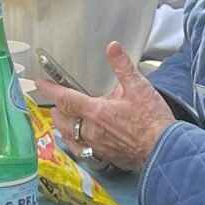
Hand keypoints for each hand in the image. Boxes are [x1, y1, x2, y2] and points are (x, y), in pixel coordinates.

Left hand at [43, 41, 177, 172]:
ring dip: (64, 127)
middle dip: (55, 110)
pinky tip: (80, 141)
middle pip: (62, 120)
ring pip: (69, 137)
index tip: (40, 84)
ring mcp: (96, 146)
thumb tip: (112, 47)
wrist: (164, 149)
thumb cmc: (152, 120)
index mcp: (96, 112)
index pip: (65, 99)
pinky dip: (76, 143)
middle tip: (55, 102)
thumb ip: (122, 66)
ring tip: (63, 120)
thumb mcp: (139, 87)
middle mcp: (91, 131)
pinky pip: (81, 151)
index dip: (50, 90)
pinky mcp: (104, 157)